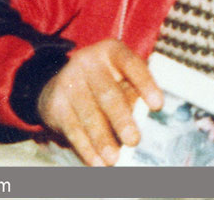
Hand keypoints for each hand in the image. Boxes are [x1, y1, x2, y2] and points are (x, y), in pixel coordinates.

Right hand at [36, 39, 162, 165]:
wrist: (60, 81)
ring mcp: (68, 81)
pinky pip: (72, 129)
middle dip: (121, 119)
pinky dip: (86, 148)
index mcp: (111, 51)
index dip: (145, 84)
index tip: (158, 106)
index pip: (131, 65)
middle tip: (134, 140)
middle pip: (107, 93)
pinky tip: (96, 162)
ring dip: (102, 140)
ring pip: (88, 115)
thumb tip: (144, 118)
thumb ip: (133, 92)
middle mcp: (88, 62)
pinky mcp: (55, 103)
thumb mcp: (120, 76)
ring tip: (114, 159)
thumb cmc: (105, 80)